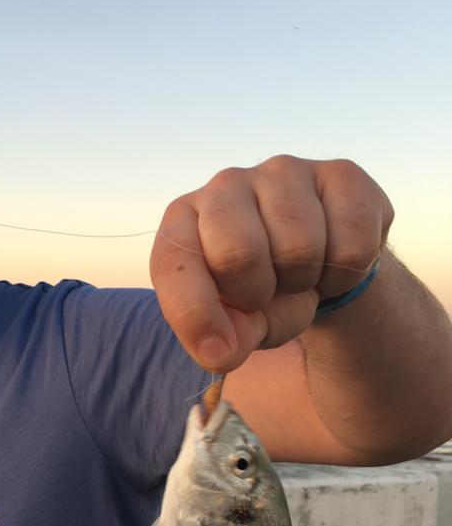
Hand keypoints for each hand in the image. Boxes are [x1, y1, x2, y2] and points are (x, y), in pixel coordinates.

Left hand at [150, 155, 393, 371]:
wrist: (319, 264)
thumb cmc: (260, 292)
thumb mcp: (234, 324)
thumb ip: (221, 339)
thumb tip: (220, 353)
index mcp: (182, 222)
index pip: (174, 265)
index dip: (197, 317)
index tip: (219, 351)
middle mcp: (225, 186)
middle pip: (239, 254)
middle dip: (258, 294)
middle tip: (267, 294)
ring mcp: (282, 173)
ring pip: (301, 248)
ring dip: (306, 282)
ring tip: (299, 275)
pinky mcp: (340, 174)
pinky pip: (352, 243)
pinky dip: (347, 273)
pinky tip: (333, 260)